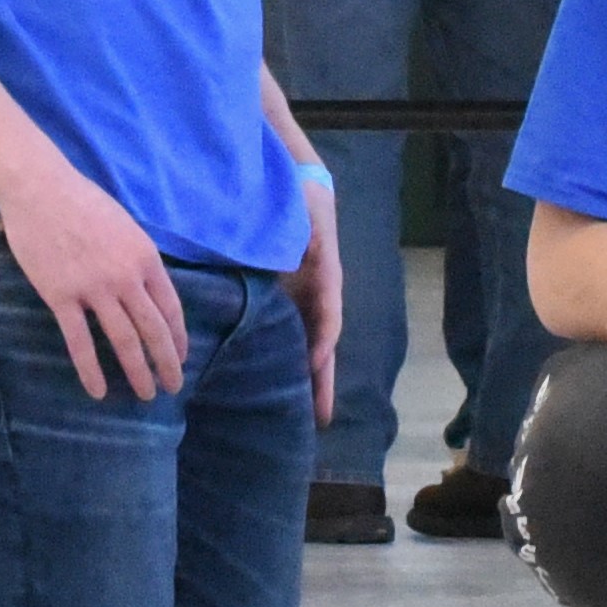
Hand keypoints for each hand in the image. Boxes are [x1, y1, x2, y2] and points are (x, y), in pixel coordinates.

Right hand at [0, 162, 185, 400]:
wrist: (39, 189)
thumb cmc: (83, 202)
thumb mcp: (126, 227)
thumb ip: (139, 260)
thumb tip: (149, 290)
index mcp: (146, 258)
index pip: (170, 308)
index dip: (177, 338)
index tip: (181, 358)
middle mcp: (126, 277)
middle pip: (153, 329)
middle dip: (166, 363)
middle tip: (173, 386)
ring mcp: (93, 288)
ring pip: (123, 340)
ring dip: (137, 371)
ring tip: (145, 394)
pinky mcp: (60, 296)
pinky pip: (79, 341)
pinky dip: (90, 370)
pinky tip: (97, 391)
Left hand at [282, 180, 341, 424]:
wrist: (293, 188)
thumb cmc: (301, 200)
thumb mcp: (305, 214)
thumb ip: (304, 237)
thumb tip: (303, 259)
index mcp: (324, 277)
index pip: (328, 315)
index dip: (323, 340)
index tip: (316, 365)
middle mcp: (316, 295)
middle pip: (322, 343)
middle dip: (322, 379)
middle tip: (324, 418)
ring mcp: (301, 301)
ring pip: (306, 345)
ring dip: (309, 378)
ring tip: (309, 414)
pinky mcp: (284, 302)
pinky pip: (289, 335)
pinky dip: (290, 361)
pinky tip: (278, 384)